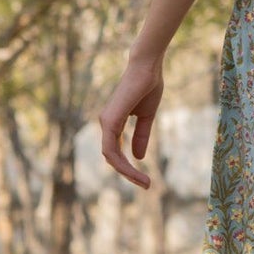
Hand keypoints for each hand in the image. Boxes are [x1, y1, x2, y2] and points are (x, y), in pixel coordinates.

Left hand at [99, 54, 164, 187]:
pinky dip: (122, 163)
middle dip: (128, 174)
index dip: (128, 167)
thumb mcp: (146, 117)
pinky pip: (112, 149)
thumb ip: (141, 136)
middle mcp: (106, 123)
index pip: (116, 152)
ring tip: (144, 182)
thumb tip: (138, 157)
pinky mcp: (110, 121)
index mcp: (113, 122)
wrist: (147, 68)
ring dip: (127, 172)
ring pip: (111, 157)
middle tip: (145, 185)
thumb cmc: (147, 86)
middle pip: (112, 158)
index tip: (145, 179)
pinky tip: (135, 169)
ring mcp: (106, 122)